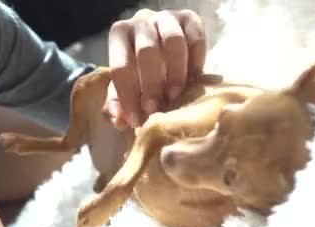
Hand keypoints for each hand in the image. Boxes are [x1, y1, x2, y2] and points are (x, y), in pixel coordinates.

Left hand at [105, 9, 206, 128]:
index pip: (120, 66)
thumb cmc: (140, 73)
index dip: (128, 96)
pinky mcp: (190, 18)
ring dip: (175, 74)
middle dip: (151, 85)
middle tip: (156, 109)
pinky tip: (193, 81)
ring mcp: (166, 17)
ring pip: (173, 42)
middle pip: (146, 51)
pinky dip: (196, 62)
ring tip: (175, 96)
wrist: (163, 52)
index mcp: (119, 35)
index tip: (136, 120)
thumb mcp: (126, 87)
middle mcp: (141, 21)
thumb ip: (118, 105)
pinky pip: (196, 39)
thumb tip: (120, 121)